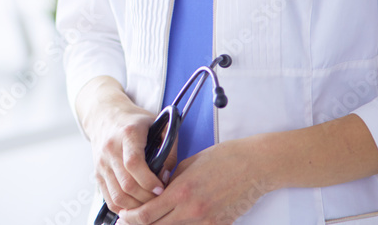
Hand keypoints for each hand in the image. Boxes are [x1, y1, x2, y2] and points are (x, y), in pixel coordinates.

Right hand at [81, 91, 175, 212]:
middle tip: (160, 199)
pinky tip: (135, 206)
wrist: (105, 115)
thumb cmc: (135, 120)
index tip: (161, 188)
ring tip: (149, 204)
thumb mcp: (157, 124)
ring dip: (136, 206)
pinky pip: (109, 198)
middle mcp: (111, 149)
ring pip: (117, 195)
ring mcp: (102, 163)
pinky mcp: (97, 173)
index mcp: (128, 134)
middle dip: (147, 198)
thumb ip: (168, 148)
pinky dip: (123, 208)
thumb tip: (167, 175)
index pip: (134, 163)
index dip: (149, 180)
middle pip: (127, 184)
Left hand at [118, 138, 269, 224]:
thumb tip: (156, 190)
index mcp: (181, 192)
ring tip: (152, 219)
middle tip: (131, 219)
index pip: (146, 214)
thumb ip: (170, 181)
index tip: (123, 214)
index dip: (130, 217)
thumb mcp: (187, 165)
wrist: (254, 166)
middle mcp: (192, 211)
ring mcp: (206, 221)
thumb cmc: (223, 159)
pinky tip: (176, 219)